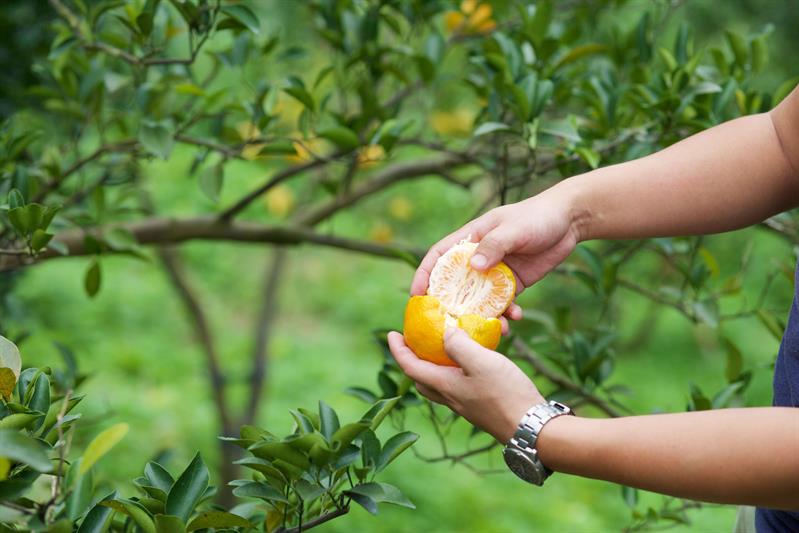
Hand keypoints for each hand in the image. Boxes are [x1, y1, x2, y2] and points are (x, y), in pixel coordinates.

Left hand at [387, 329, 543, 441]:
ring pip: (441, 385)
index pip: (411, 367)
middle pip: (422, 380)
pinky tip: (475, 361)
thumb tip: (445, 333)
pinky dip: (458, 371)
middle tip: (417, 343)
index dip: (398, 350)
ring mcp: (467, 405)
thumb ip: (459, 345)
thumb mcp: (481, 362)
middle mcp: (451, 398)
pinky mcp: (482, 407)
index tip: (391, 334)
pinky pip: (460, 386)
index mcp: (444, 386)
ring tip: (446, 348)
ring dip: (436, 366)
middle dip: (414, 361)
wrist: (532, 428)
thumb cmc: (505, 394)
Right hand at [410, 183, 584, 319]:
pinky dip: (507, 313)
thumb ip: (494, 246)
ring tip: (490, 327)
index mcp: (472, 239)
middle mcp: (479, 258)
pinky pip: (504, 303)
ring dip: (482, 315)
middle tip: (446, 324)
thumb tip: (472, 267)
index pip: (440, 257)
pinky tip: (515, 319)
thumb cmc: (537, 216)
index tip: (416, 296)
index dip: (425, 275)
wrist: (569, 220)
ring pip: (480, 299)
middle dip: (449, 305)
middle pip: (456, 284)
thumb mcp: (514, 229)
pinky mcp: (514, 283)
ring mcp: (496, 272)